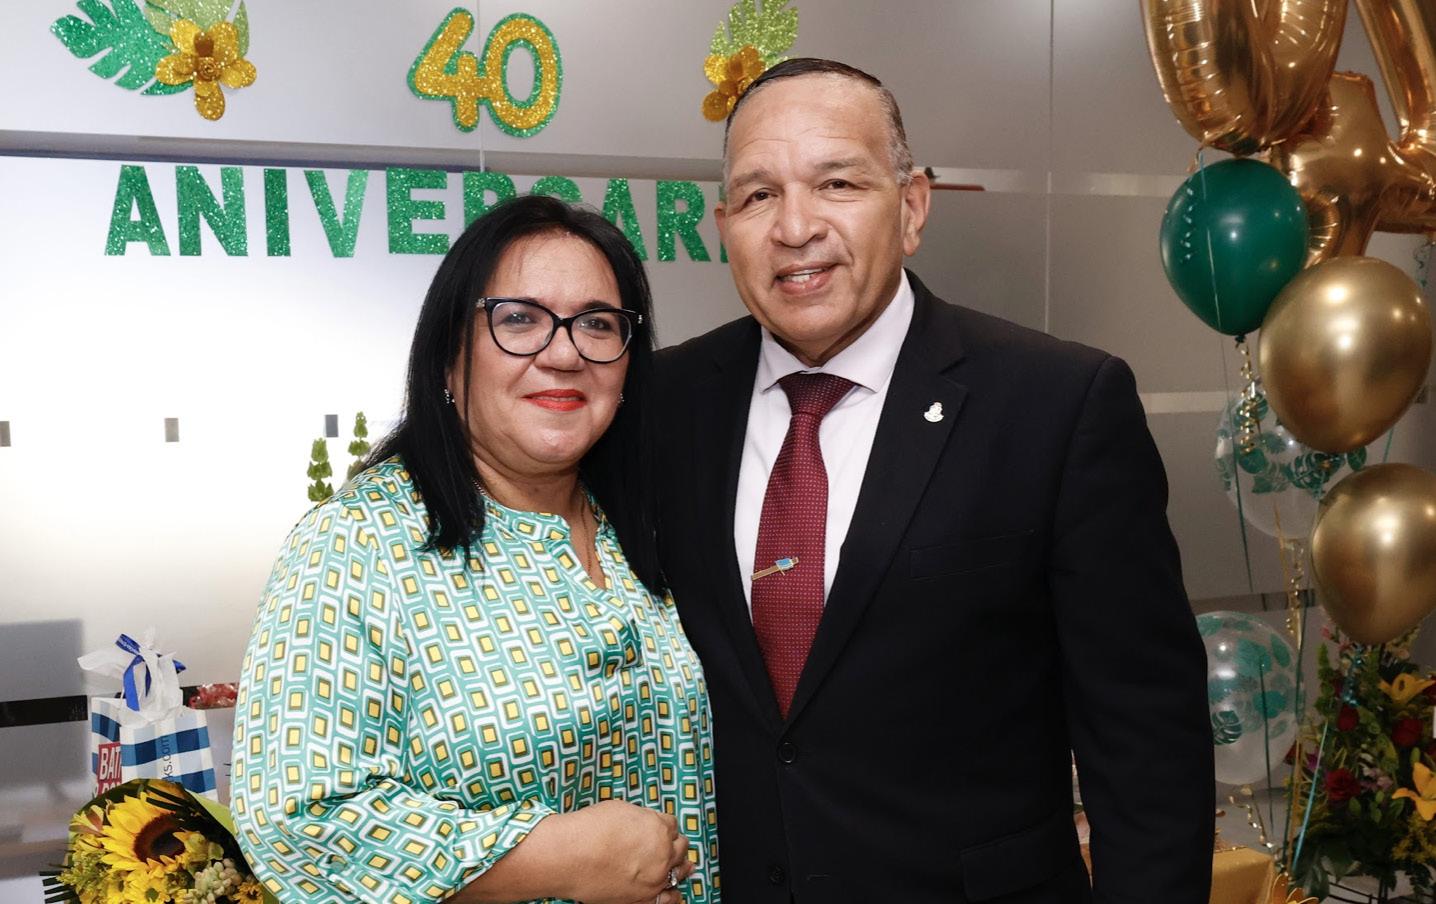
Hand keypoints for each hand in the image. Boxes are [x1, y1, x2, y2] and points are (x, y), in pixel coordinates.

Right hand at [554, 800, 693, 903]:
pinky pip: (669, 898)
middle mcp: (662, 853)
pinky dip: (673, 894)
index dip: (664, 825)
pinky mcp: (644, 897)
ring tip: (683, 866)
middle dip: (674, 843)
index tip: (661, 828)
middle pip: (680, 847)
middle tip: (669, 844)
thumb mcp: (621, 810)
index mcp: (659, 828)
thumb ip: (642, 818)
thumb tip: (645, 823)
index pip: (672, 825)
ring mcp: (655, 878)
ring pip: (679, 872)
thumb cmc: (588, 831)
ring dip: (680, 866)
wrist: (568, 857)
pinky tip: (675, 891)